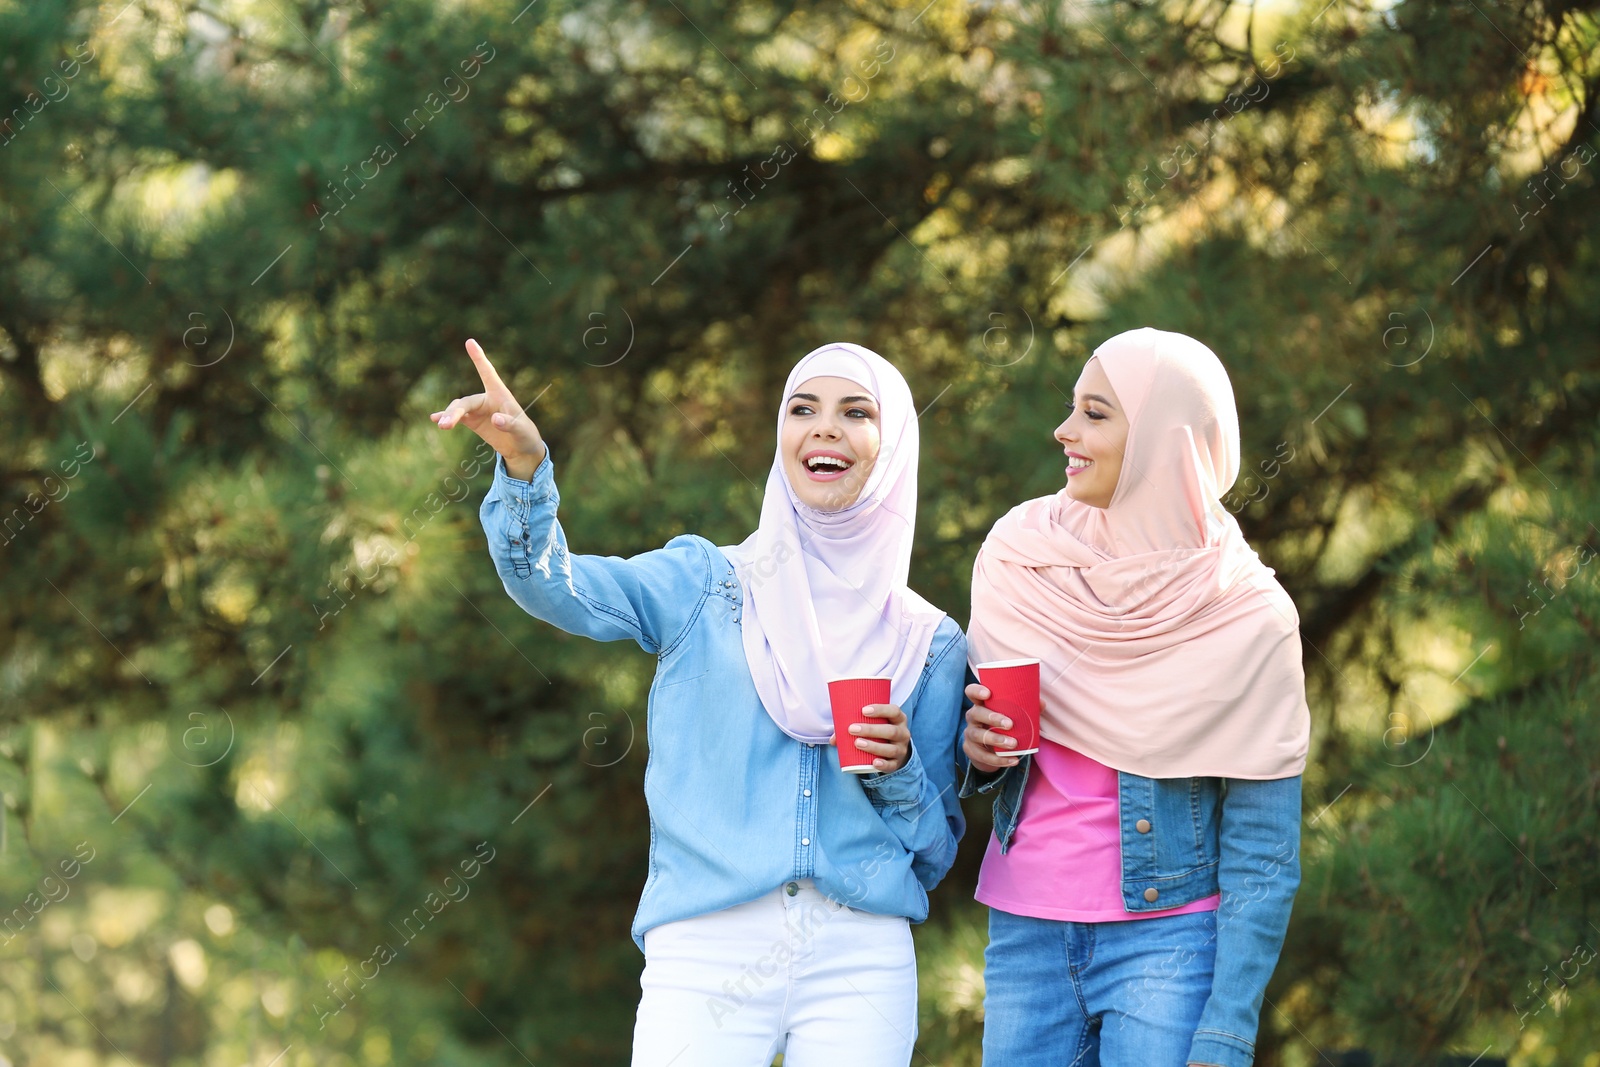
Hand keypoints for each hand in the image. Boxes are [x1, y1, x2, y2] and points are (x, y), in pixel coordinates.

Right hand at [431, 339, 546, 477]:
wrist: (520, 448)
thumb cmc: (525, 435)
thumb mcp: (521, 430)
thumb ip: (510, 424)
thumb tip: (495, 419)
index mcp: (500, 395)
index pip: (488, 373)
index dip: (479, 358)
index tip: (470, 341)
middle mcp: (486, 399)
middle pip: (466, 401)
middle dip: (454, 411)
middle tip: (445, 424)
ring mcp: (478, 409)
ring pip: (458, 408)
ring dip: (449, 416)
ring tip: (442, 426)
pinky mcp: (472, 420)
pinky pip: (456, 416)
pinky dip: (445, 416)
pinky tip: (434, 418)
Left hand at [827, 704, 911, 773]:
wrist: (896, 751)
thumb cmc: (880, 733)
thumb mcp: (874, 725)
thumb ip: (854, 726)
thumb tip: (833, 739)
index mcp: (898, 719)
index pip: (894, 711)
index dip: (880, 710)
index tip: (863, 710)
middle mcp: (903, 734)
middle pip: (891, 731)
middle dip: (871, 730)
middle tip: (852, 729)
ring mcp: (901, 749)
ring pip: (890, 749)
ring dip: (874, 746)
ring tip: (857, 743)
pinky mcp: (896, 763)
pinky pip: (891, 765)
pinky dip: (883, 764)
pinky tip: (873, 762)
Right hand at [962, 683, 1018, 772]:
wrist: (988, 750)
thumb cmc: (1001, 725)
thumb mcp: (1010, 715)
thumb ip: (1025, 708)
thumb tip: (1041, 703)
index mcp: (981, 704)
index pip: (971, 692)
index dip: (977, 691)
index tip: (988, 693)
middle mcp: (972, 717)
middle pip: (975, 713)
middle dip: (992, 718)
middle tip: (1010, 724)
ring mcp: (970, 734)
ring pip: (978, 735)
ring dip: (996, 739)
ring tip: (1013, 744)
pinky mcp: (973, 751)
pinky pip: (984, 756)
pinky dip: (999, 759)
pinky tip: (1013, 760)